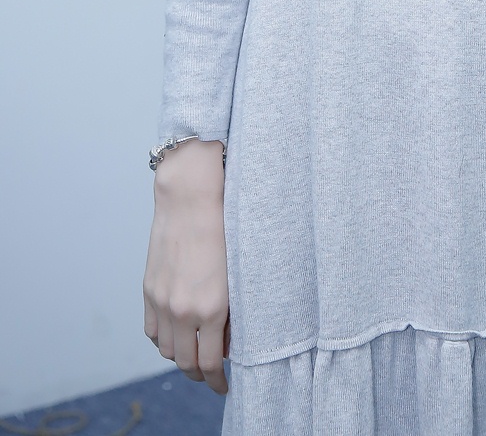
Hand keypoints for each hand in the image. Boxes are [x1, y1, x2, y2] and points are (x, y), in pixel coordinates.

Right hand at [142, 140, 229, 395]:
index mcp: (211, 308)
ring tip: (195, 354)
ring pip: (166, 350)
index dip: (217, 381)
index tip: (224, 385)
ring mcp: (162, 300)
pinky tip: (176, 335)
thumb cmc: (225, 228)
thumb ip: (231, 312)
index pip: (209, 363)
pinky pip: (152, 330)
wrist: (192, 198)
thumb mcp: (238, 274)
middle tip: (212, 375)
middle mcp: (182, 310)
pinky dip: (163, 339)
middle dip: (200, 374)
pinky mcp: (149, 289)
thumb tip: (225, 342)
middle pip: (185, 363)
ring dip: (180, 358)